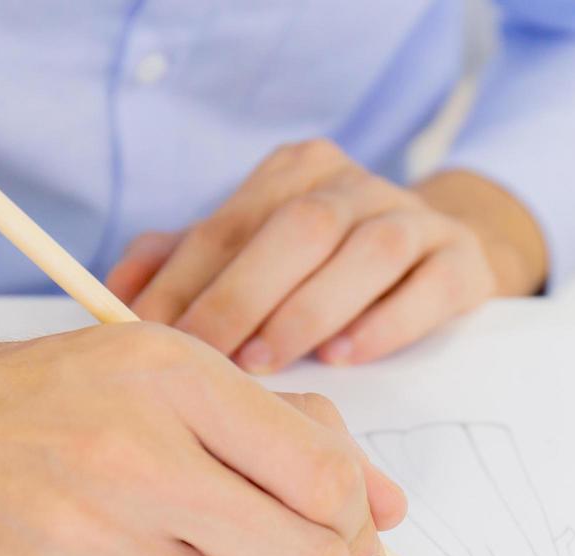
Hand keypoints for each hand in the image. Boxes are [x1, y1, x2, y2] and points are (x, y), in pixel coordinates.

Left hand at [107, 140, 547, 372]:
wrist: (440, 259)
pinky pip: (426, 287)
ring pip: (366, 253)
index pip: (231, 221)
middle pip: (299, 227)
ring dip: (310, 310)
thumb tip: (112, 297)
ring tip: (269, 362)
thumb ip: (185, 267)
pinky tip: (345, 357)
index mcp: (295, 174)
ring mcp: (415, 218)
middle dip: (245, 295)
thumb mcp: (252, 259)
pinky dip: (383, 324)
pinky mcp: (462, 262)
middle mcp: (355, 185)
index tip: (153, 335)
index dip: (187, 278)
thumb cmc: (325, 271)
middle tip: (212, 357)